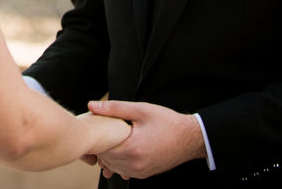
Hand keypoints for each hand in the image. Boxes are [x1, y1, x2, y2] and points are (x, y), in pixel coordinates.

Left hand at [85, 99, 204, 180]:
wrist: (190, 138)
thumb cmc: (167, 122)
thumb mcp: (141, 110)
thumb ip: (114, 108)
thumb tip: (91, 106)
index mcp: (133, 148)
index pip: (102, 148)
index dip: (96, 137)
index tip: (95, 126)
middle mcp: (135, 164)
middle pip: (105, 159)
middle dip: (101, 146)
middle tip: (101, 131)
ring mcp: (140, 172)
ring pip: (113, 167)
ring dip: (109, 155)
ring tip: (111, 139)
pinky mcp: (144, 174)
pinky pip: (124, 171)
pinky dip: (119, 162)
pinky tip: (122, 149)